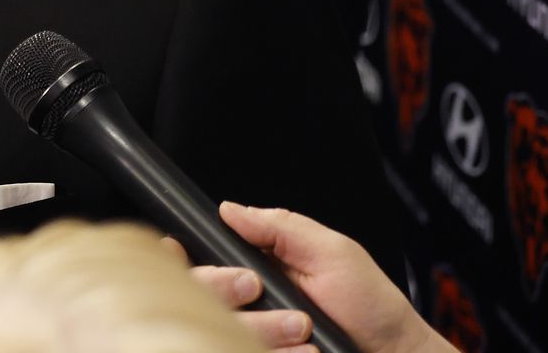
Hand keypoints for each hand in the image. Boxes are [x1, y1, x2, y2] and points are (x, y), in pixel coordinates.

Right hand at [186, 202, 450, 352]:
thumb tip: (230, 209)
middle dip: (232, 295)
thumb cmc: (370, 305)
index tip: (177, 253)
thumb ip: (281, 227)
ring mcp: (251, 334)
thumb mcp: (332, 252)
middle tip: (282, 302)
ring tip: (306, 334)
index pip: (197, 262)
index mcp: (255, 269)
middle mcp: (245, 304)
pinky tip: (305, 352)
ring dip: (265, 333)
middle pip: (200, 296)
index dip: (179, 259)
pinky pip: (242, 348)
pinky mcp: (258, 350)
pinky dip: (279, 352)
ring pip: (220, 329)